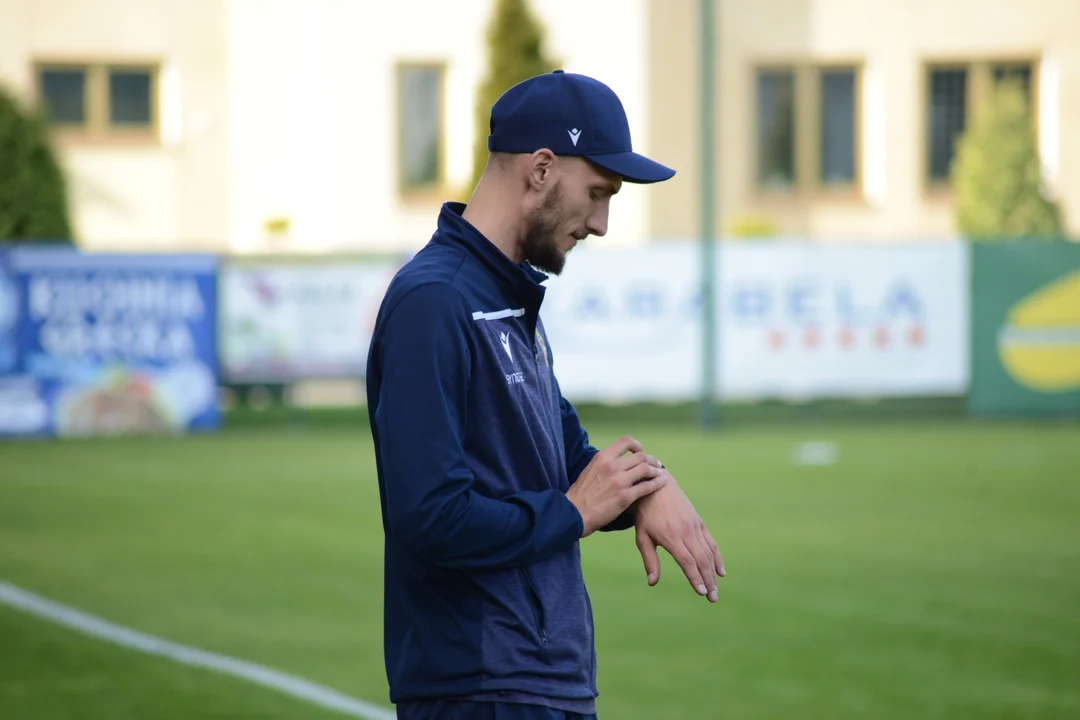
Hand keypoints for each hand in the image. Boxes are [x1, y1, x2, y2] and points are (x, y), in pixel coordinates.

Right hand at [566, 435, 667, 537]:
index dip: (637, 445)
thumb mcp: (589, 469)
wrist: (574, 513)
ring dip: (656, 470)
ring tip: (660, 474)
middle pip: (641, 456)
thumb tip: (616, 461)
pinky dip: (657, 483)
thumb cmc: (580, 494)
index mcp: (602, 457)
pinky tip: (662, 482)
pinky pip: (647, 487)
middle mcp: (612, 465)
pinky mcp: (625, 497)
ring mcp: (620, 481)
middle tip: (656, 464)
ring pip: (646, 469)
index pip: (626, 441)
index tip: (640, 452)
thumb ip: (604, 463)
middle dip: (651, 459)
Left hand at [633, 474, 724, 601]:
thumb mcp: (642, 536)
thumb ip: (649, 560)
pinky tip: (721, 572)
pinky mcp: (700, 522)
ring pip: (708, 553)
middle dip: (708, 581)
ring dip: (713, 573)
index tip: (701, 592)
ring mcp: (695, 526)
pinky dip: (717, 558)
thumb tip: (652, 583)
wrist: (658, 486)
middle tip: (712, 598)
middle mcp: (686, 532)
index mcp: (671, 536)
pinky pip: (711, 543)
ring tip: (715, 590)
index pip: (687, 561)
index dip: (695, 577)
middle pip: (701, 560)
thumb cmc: (646, 513)